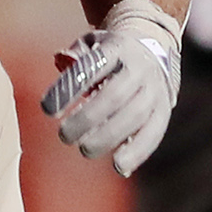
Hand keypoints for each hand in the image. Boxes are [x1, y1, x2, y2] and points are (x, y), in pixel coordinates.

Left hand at [42, 0, 182, 178]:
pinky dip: (138, 152)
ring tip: (85, 149)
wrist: (154, 50)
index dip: (69, 87)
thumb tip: (62, 60)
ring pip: (136, 116)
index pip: (93, 65)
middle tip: (64, 136)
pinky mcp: (164, 110)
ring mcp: (155, 90)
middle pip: (115, 94)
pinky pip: (154, 132)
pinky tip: (120, 167)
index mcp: (117, 48)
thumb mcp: (92, 44)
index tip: (47, 110)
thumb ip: (75, 54)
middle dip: (87, 118)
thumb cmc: (110, 55)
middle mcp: (140, 68)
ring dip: (108, 137)